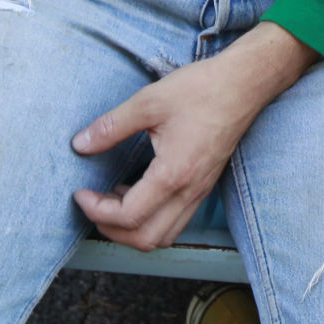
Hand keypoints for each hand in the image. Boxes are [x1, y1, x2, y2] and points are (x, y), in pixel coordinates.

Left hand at [72, 28, 313, 249]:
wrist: (244, 84)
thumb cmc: (200, 89)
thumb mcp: (148, 102)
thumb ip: (111, 127)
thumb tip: (80, 144)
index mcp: (173, 174)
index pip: (129, 216)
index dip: (97, 211)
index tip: (80, 193)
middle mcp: (189, 191)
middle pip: (146, 239)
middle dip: (111, 230)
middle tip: (92, 205)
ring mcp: (199, 192)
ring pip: (163, 236)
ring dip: (132, 229)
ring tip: (113, 201)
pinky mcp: (204, 186)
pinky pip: (175, 221)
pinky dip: (151, 219)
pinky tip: (137, 190)